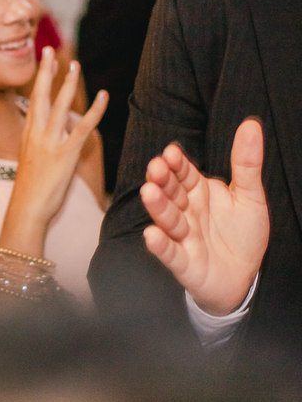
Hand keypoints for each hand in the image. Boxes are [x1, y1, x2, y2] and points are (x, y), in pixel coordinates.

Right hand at [0, 48, 107, 254]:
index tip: (42, 61)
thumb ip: (42, 144)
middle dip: (44, 71)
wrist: (27, 209)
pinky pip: (82, 127)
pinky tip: (104, 97)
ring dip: (67, 83)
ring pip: (58, 105)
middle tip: (48, 50)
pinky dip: (95, 110)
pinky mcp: (64, 154)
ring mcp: (49, 142)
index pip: (33, 100)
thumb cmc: (30, 191)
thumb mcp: (32, 162)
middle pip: (39, 95)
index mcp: (27, 134)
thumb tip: (55, 135)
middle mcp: (35, 133)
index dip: (38, 80)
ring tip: (74, 65)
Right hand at [141, 118, 268, 315]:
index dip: (177, 164)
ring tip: (150, 193)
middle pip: (171, 194)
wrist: (244, 277)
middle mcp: (186, 212)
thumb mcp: (251, 196)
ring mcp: (182, 237)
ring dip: (158, 207)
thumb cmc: (242, 234)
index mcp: (199, 192)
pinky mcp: (183, 263)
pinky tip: (152, 235)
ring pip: (168, 220)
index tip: (172, 152)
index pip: (184, 174)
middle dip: (162, 181)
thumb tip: (252, 124)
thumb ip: (247, 162)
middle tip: (156, 168)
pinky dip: (160, 246)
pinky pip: (170, 254)